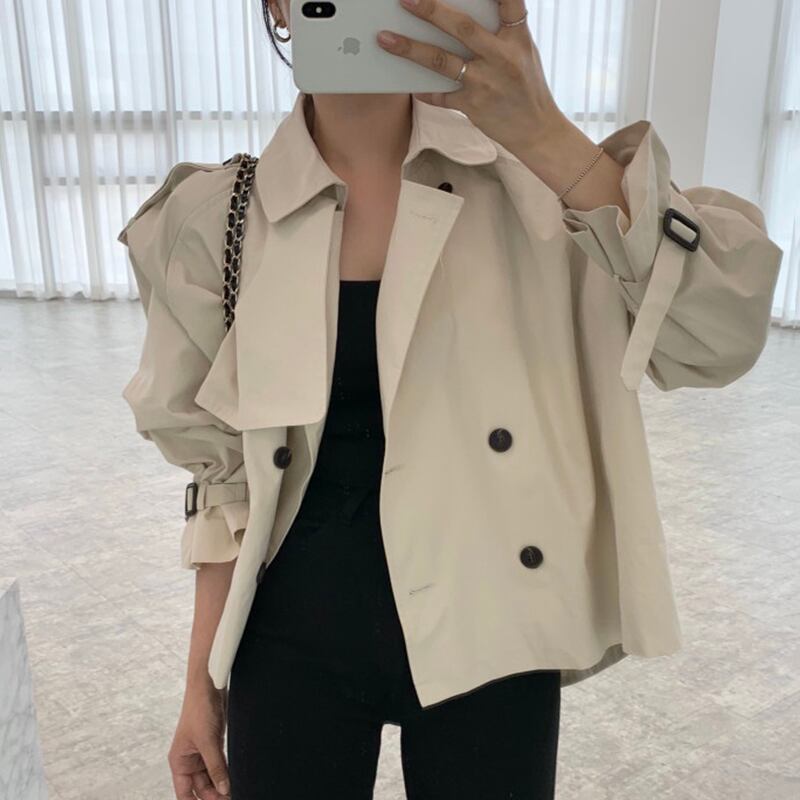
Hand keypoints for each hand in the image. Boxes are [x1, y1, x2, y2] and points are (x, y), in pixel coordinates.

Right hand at [168, 679, 230, 799]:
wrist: (209, 684)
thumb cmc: (199, 709)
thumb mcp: (208, 742)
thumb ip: (216, 767)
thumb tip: (224, 790)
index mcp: (179, 762)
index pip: (185, 793)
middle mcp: (189, 759)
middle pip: (201, 787)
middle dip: (215, 795)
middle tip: (231, 798)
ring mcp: (202, 751)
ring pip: (212, 777)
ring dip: (222, 784)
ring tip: (236, 792)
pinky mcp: (214, 743)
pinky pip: (220, 764)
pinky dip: (226, 772)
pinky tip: (236, 778)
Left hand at [376, 0, 570, 154]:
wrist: (537, 130)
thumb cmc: (527, 87)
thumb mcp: (523, 52)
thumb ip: (499, 32)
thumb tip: (461, 16)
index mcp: (518, 38)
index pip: (508, 2)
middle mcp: (501, 58)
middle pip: (462, 28)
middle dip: (431, 10)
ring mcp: (485, 83)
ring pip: (441, 61)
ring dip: (410, 49)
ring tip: (385, 38)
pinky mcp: (472, 106)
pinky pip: (440, 95)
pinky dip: (422, 89)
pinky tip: (407, 83)